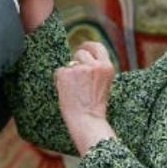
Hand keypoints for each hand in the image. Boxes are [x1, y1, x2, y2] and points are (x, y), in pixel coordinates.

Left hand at [56, 41, 116, 155]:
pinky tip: (67, 92)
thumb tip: (82, 58)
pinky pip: (59, 72)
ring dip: (68, 73)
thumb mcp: (103, 83)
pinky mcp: (66, 73)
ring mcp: (80, 68)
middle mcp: (95, 65)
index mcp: (107, 67)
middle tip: (75, 75)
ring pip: (69, 63)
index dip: (88, 47)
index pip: (97, 46)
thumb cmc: (94, 106)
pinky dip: (60, 81)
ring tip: (74, 90)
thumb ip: (96, 69)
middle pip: (80, 52)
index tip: (83, 49)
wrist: (87, 120)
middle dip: (76, 61)